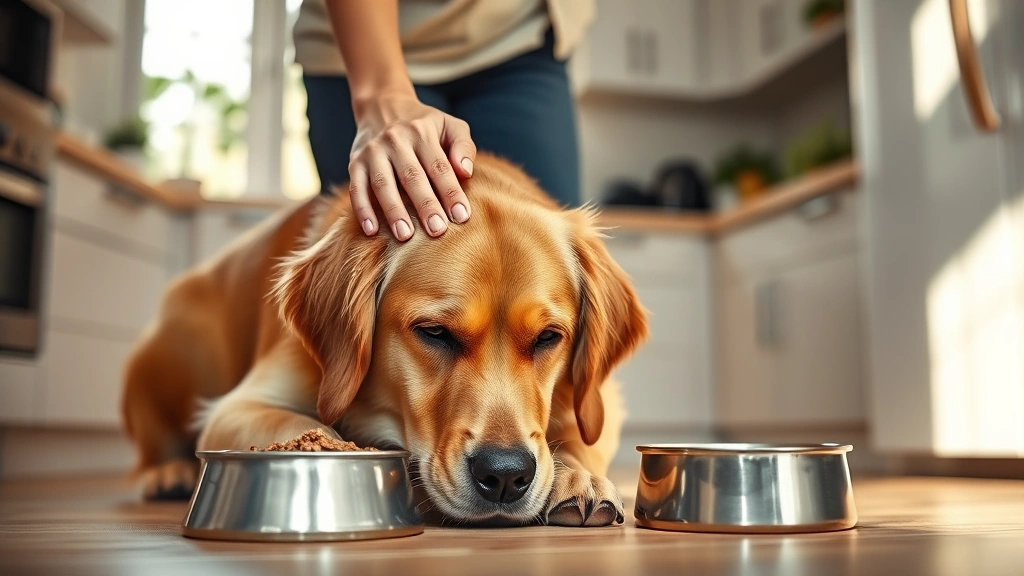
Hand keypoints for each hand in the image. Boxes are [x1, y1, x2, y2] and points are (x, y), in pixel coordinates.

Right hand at [348, 90, 475, 240]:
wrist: (382, 106)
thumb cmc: (424, 125)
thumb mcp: (450, 125)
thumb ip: (464, 146)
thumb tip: (466, 171)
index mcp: (422, 132)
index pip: (439, 167)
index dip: (451, 192)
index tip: (462, 216)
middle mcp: (396, 141)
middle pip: (412, 177)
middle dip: (425, 205)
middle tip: (437, 230)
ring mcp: (373, 152)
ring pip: (383, 184)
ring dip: (393, 211)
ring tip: (405, 236)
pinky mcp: (355, 163)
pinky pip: (357, 188)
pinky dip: (362, 209)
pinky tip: (371, 230)